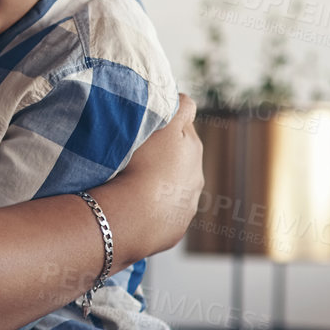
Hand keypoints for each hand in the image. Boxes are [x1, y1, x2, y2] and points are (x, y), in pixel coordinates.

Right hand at [121, 94, 203, 253]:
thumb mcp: (162, 126)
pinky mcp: (174, 228)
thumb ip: (180, 109)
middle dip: (164, 153)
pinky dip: (153, 208)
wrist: (132, 217)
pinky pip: (163, 213)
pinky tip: (135, 206)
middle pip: (180, 156)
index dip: (165, 121)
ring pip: (173, 186)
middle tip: (136, 154)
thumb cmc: (141, 165)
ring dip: (159, 182)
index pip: (184, 123)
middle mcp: (196, 176)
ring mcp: (187, 205)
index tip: (146, 124)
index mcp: (193, 148)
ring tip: (132, 183)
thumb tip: (187, 101)